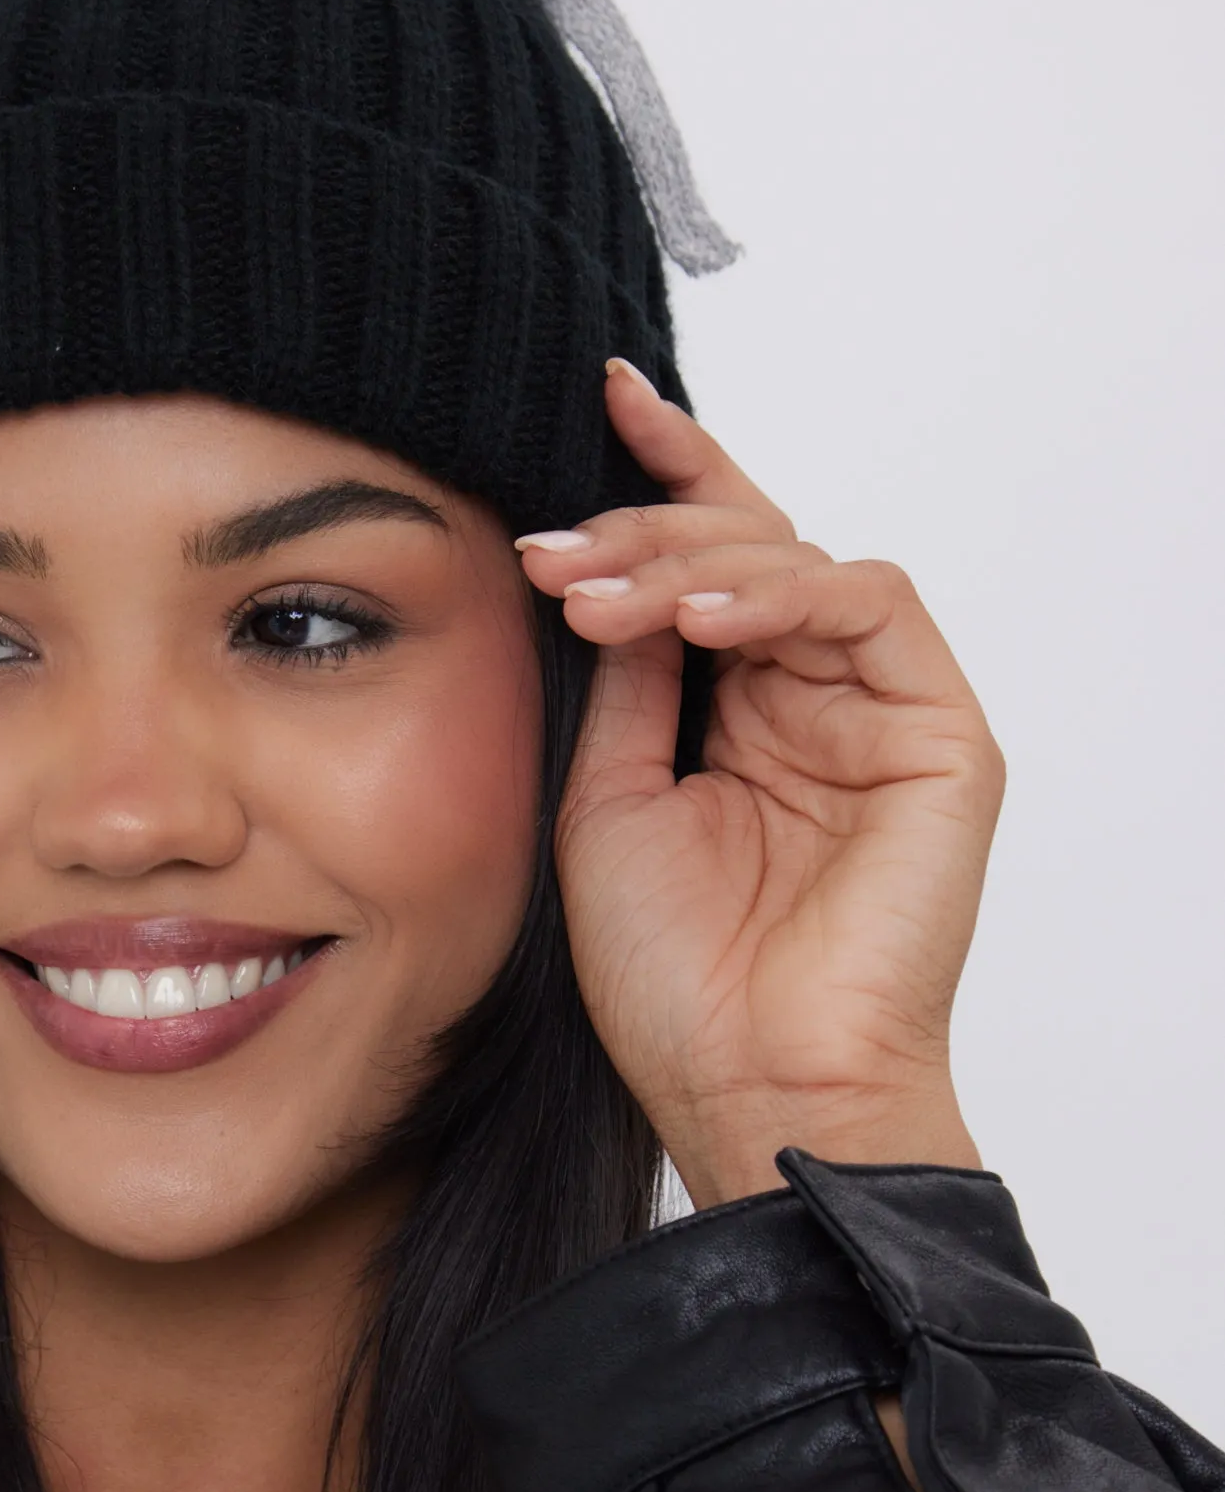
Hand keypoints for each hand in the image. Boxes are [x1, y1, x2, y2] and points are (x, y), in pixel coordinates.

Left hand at [515, 361, 1002, 1209]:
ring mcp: (879, 714)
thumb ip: (623, 677)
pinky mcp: (939, 737)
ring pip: (797, 560)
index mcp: (737, 715)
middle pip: (744, 545)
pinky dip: (781, 592)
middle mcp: (811, 701)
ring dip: (690, 559)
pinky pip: (869, 605)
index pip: (706, 564)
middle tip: (552, 554)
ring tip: (601, 592)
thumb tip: (610, 565)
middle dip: (641, 529)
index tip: (596, 404)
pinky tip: (700, 620)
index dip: (660, 476)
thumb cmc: (674, 979)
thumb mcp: (605, 798)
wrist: (748, 1086)